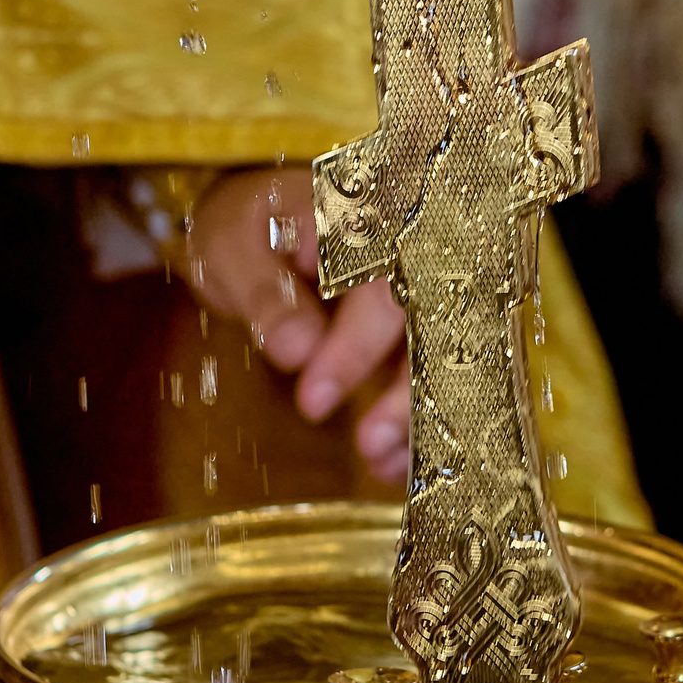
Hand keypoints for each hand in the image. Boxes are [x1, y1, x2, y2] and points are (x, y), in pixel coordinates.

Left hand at [186, 169, 409, 482]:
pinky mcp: (426, 325)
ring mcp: (426, 287)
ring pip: (449, 352)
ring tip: (382, 464)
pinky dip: (420, 420)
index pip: (376, 286)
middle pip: (437, 323)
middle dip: (408, 392)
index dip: (354, 348)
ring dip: (423, 414)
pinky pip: (438, 372)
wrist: (264, 219)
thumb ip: (264, 293)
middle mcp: (412, 249)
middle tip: (369, 446)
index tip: (312, 400)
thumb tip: (298, 351)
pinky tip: (394, 462)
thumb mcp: (233, 247)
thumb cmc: (249, 226)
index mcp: (366, 221)